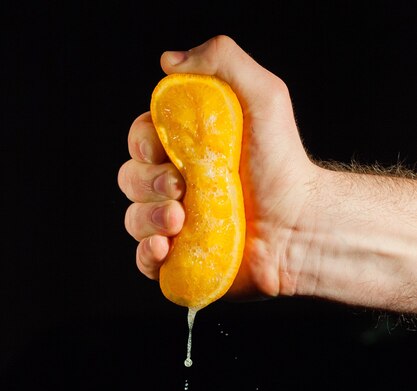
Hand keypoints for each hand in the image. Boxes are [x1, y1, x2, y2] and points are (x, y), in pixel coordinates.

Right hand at [118, 35, 314, 300]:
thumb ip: (221, 62)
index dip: (141, 144)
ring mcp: (177, 226)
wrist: (300, 225)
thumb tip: (169, 62)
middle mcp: (176, 187)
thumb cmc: (283, 162)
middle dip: (147, 183)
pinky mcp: (183, 260)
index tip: (161, 149)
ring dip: (147, 218)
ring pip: (133, 220)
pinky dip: (146, 255)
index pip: (140, 141)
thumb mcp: (263, 97)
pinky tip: (164, 247)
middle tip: (180, 188)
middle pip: (130, 179)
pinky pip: (145, 260)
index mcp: (186, 150)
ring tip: (180, 220)